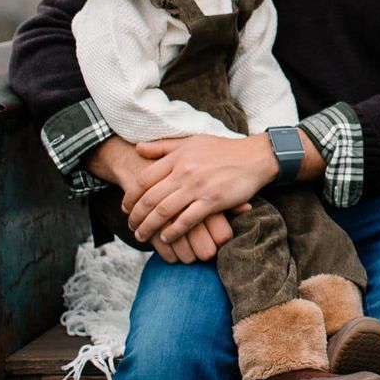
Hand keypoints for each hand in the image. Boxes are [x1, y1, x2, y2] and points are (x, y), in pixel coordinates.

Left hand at [127, 135, 276, 245]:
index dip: (130, 197)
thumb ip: (163, 146)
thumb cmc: (222, 149)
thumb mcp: (191, 141)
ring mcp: (198, 187)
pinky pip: (186, 221)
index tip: (125, 208)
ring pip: (163, 212)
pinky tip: (165, 238)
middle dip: (136, 217)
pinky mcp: (213, 201)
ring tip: (142, 236)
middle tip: (131, 227)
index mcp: (177, 157)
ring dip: (149, 227)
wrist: (254, 157)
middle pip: (149, 199)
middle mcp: (184, 172)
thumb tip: (137, 148)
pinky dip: (172, 232)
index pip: (143, 180)